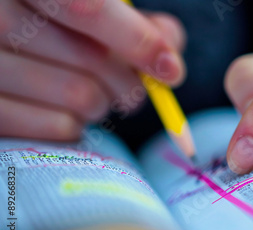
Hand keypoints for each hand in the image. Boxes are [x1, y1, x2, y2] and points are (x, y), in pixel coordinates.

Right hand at [0, 0, 185, 139]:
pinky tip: (65, 111)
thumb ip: (138, 24)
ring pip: (80, 97)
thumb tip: (169, 62)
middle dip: (129, 82)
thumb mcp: (102, 10)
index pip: (89, 8)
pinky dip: (77, 125)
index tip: (170, 70)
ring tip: (94, 95)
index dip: (137, 42)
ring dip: (104, 104)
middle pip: (92, 60)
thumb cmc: (62, 28)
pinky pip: (59, 128)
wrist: (9, 41)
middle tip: (132, 88)